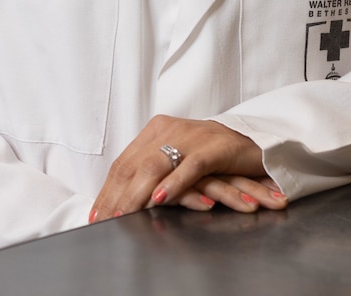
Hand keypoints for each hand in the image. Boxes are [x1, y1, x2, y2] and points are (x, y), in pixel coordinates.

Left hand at [88, 116, 287, 220]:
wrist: (254, 142)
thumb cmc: (213, 156)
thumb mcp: (178, 160)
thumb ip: (153, 172)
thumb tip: (124, 200)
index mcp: (156, 130)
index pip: (124, 163)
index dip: (109, 190)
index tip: (96, 213)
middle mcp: (169, 129)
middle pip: (133, 165)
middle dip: (117, 196)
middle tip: (105, 221)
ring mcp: (191, 137)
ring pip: (155, 166)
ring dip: (136, 194)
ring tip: (124, 214)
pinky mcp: (213, 148)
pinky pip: (189, 167)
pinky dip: (173, 184)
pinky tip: (159, 199)